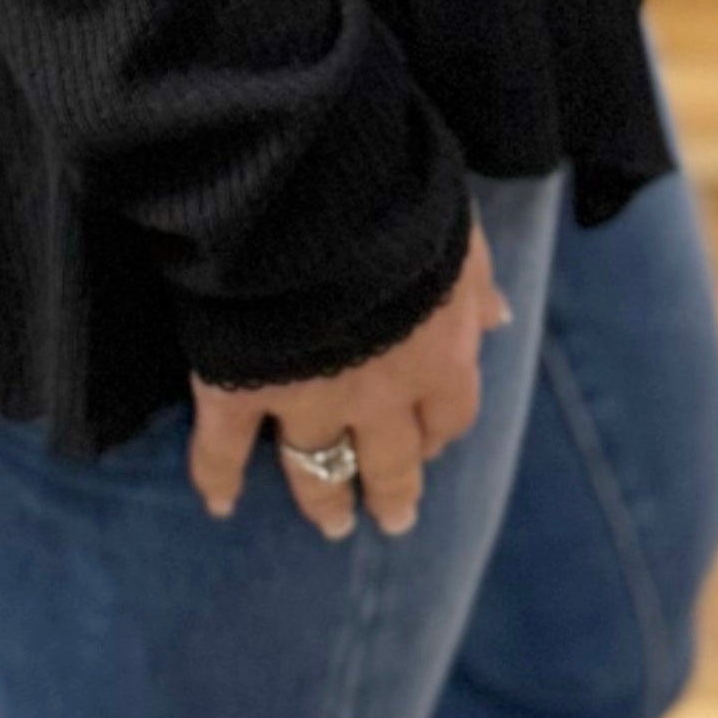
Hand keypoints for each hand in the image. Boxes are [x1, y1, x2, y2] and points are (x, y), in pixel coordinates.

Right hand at [185, 216, 512, 541]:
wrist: (313, 195)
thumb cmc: (395, 199)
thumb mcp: (456, 234)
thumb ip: (475, 283)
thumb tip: (499, 319)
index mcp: (436, 352)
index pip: (449, 415)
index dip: (437, 432)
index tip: (430, 445)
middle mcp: (379, 393)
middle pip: (391, 459)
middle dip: (392, 491)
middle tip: (393, 520)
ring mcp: (308, 397)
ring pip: (318, 466)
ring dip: (324, 499)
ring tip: (330, 523)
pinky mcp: (242, 389)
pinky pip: (225, 448)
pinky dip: (218, 477)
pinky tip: (220, 503)